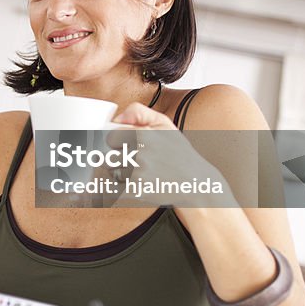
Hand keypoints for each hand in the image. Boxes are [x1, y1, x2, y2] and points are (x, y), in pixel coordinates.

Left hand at [107, 104, 234, 208]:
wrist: (195, 182)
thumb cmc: (179, 153)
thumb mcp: (164, 124)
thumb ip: (139, 113)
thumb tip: (117, 118)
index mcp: (144, 135)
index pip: (111, 136)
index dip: (117, 141)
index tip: (124, 144)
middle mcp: (140, 154)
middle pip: (109, 155)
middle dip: (118, 157)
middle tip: (133, 159)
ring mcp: (137, 175)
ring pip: (112, 172)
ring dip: (120, 172)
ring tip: (138, 171)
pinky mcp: (137, 192)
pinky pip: (116, 188)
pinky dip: (123, 187)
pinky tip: (138, 183)